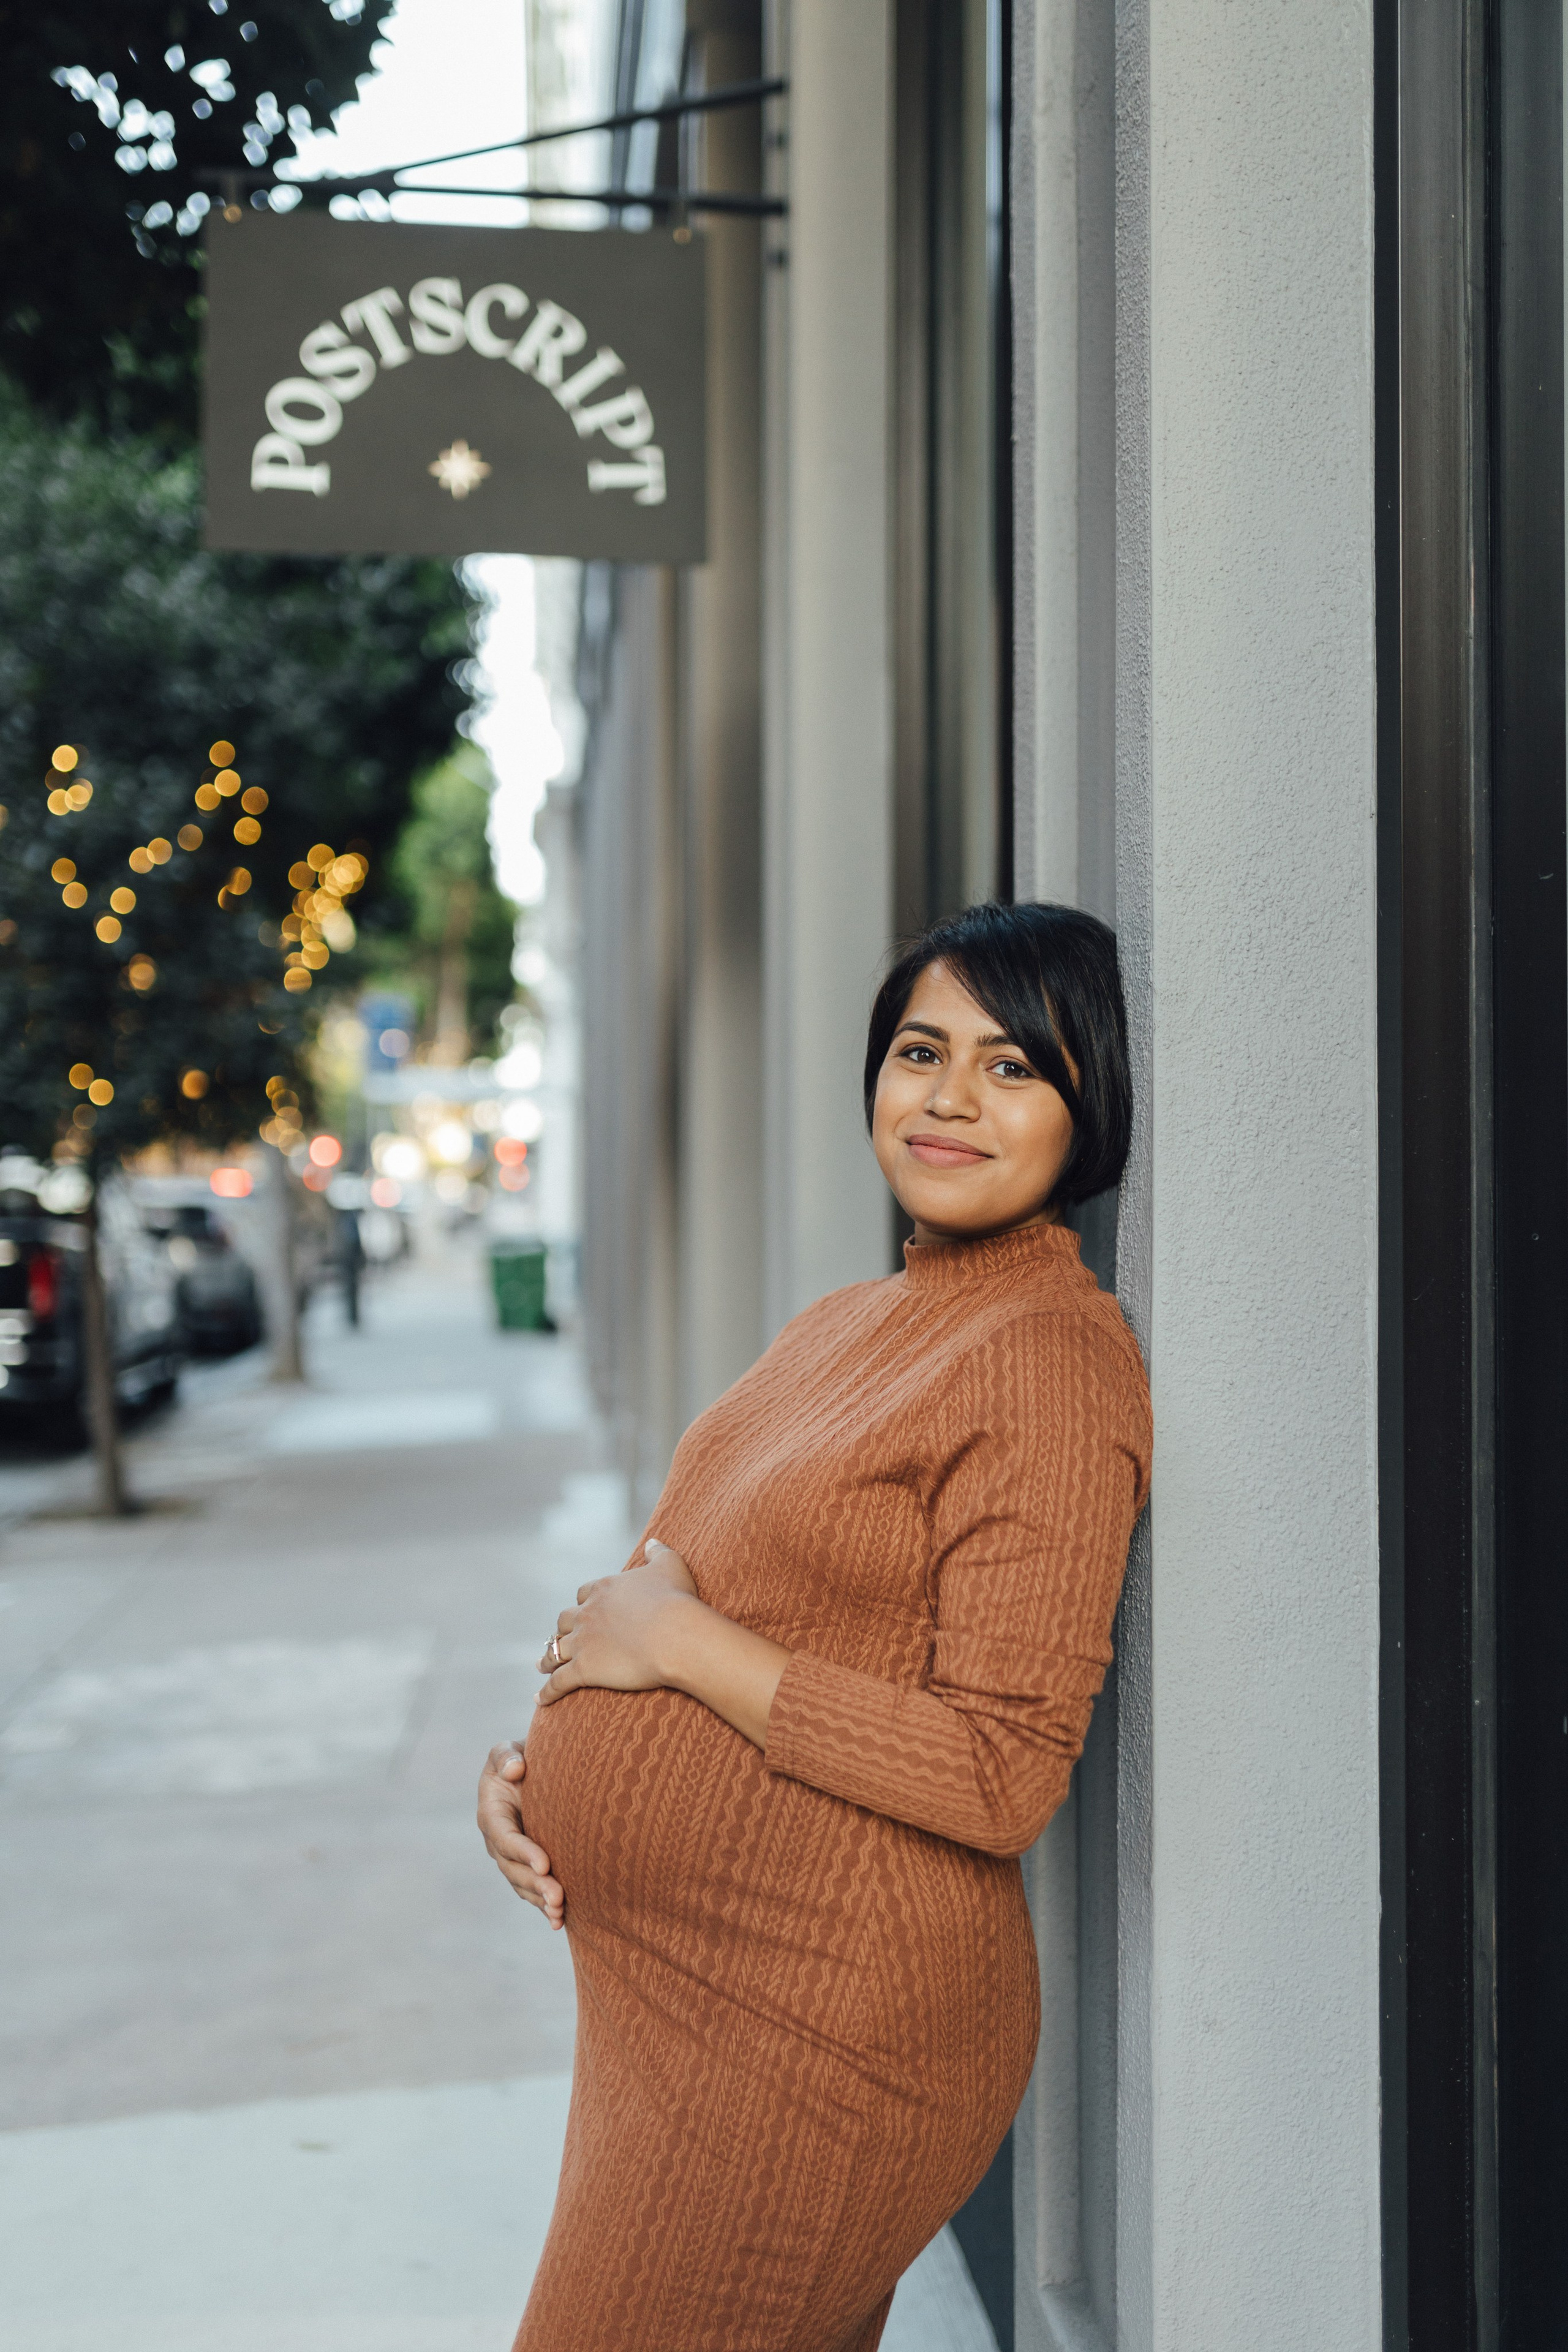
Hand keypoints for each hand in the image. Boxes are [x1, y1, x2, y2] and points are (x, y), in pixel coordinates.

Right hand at [476, 1742, 563, 1928]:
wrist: (531, 1772)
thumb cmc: (520, 1757)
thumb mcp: (506, 1750)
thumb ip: (506, 1756)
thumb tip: (515, 1769)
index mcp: (491, 1813)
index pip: (505, 1837)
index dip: (523, 1852)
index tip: (545, 1863)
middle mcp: (498, 1841)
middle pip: (513, 1869)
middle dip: (535, 1884)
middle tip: (558, 1896)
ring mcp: (511, 1858)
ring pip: (522, 1885)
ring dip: (540, 1901)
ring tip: (560, 1912)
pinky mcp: (526, 1867)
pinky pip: (532, 1891)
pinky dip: (544, 1906)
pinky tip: (559, 1921)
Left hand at [536, 1539, 699, 1707]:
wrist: (675, 1635)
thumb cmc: (676, 1600)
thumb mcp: (670, 1566)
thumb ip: (658, 1553)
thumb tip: (652, 1542)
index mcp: (604, 1589)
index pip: (584, 1594)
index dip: (584, 1603)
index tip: (584, 1610)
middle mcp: (588, 1614)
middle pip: (564, 1620)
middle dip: (562, 1629)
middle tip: (560, 1637)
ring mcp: (583, 1642)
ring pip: (555, 1650)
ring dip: (547, 1658)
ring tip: (541, 1665)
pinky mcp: (584, 1669)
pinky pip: (558, 1682)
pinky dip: (547, 1692)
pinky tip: (538, 1699)